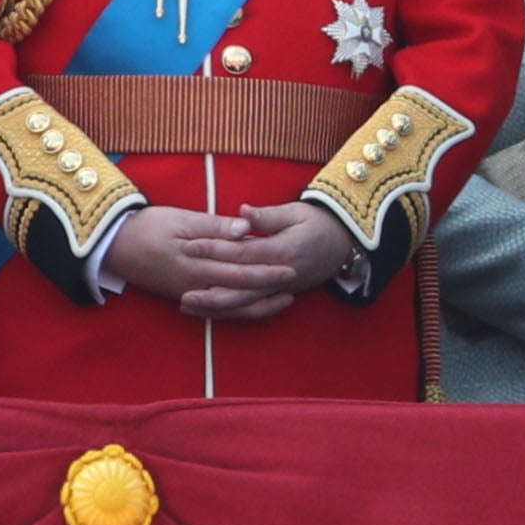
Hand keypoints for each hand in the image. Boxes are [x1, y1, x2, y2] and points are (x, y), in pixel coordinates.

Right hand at [102, 206, 305, 323]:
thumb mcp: (180, 220)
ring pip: (230, 307)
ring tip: (283, 300)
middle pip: (239, 292)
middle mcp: (195, 285)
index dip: (267, 271)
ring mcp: (189, 294)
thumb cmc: (147, 226)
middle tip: (295, 284)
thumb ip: (215, 226)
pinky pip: (214, 310)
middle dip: (269, 290)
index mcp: (197, 264)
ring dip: (257, 305)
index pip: (240, 271)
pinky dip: (235, 311)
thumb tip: (245, 230)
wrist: (113, 246)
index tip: (291, 268)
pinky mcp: (183, 296)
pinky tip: (251, 307)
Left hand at [200, 201, 358, 317]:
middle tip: (180, 290)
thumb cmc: (319, 224)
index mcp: (280, 251)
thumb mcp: (297, 212)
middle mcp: (278, 275)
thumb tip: (243, 212)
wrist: (345, 245)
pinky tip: (208, 310)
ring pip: (242, 304)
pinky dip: (229, 312)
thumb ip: (268, 215)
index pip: (240, 253)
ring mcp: (278, 288)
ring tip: (186, 305)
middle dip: (207, 290)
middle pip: (238, 288)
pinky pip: (251, 308)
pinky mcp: (278, 294)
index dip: (213, 250)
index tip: (189, 246)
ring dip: (214, 307)